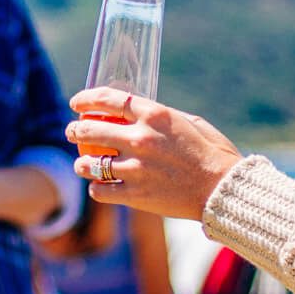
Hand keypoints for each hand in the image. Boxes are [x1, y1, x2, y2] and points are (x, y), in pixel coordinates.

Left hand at [63, 88, 243, 220]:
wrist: (223, 190)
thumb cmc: (212, 154)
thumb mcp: (189, 122)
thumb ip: (160, 117)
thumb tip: (137, 112)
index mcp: (154, 114)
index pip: (107, 99)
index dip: (86, 99)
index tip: (77, 103)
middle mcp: (140, 138)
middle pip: (90, 129)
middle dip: (74, 130)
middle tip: (72, 132)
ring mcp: (136, 167)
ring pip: (88, 163)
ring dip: (81, 163)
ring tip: (82, 164)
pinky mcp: (135, 194)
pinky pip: (100, 190)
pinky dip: (97, 188)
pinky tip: (100, 186)